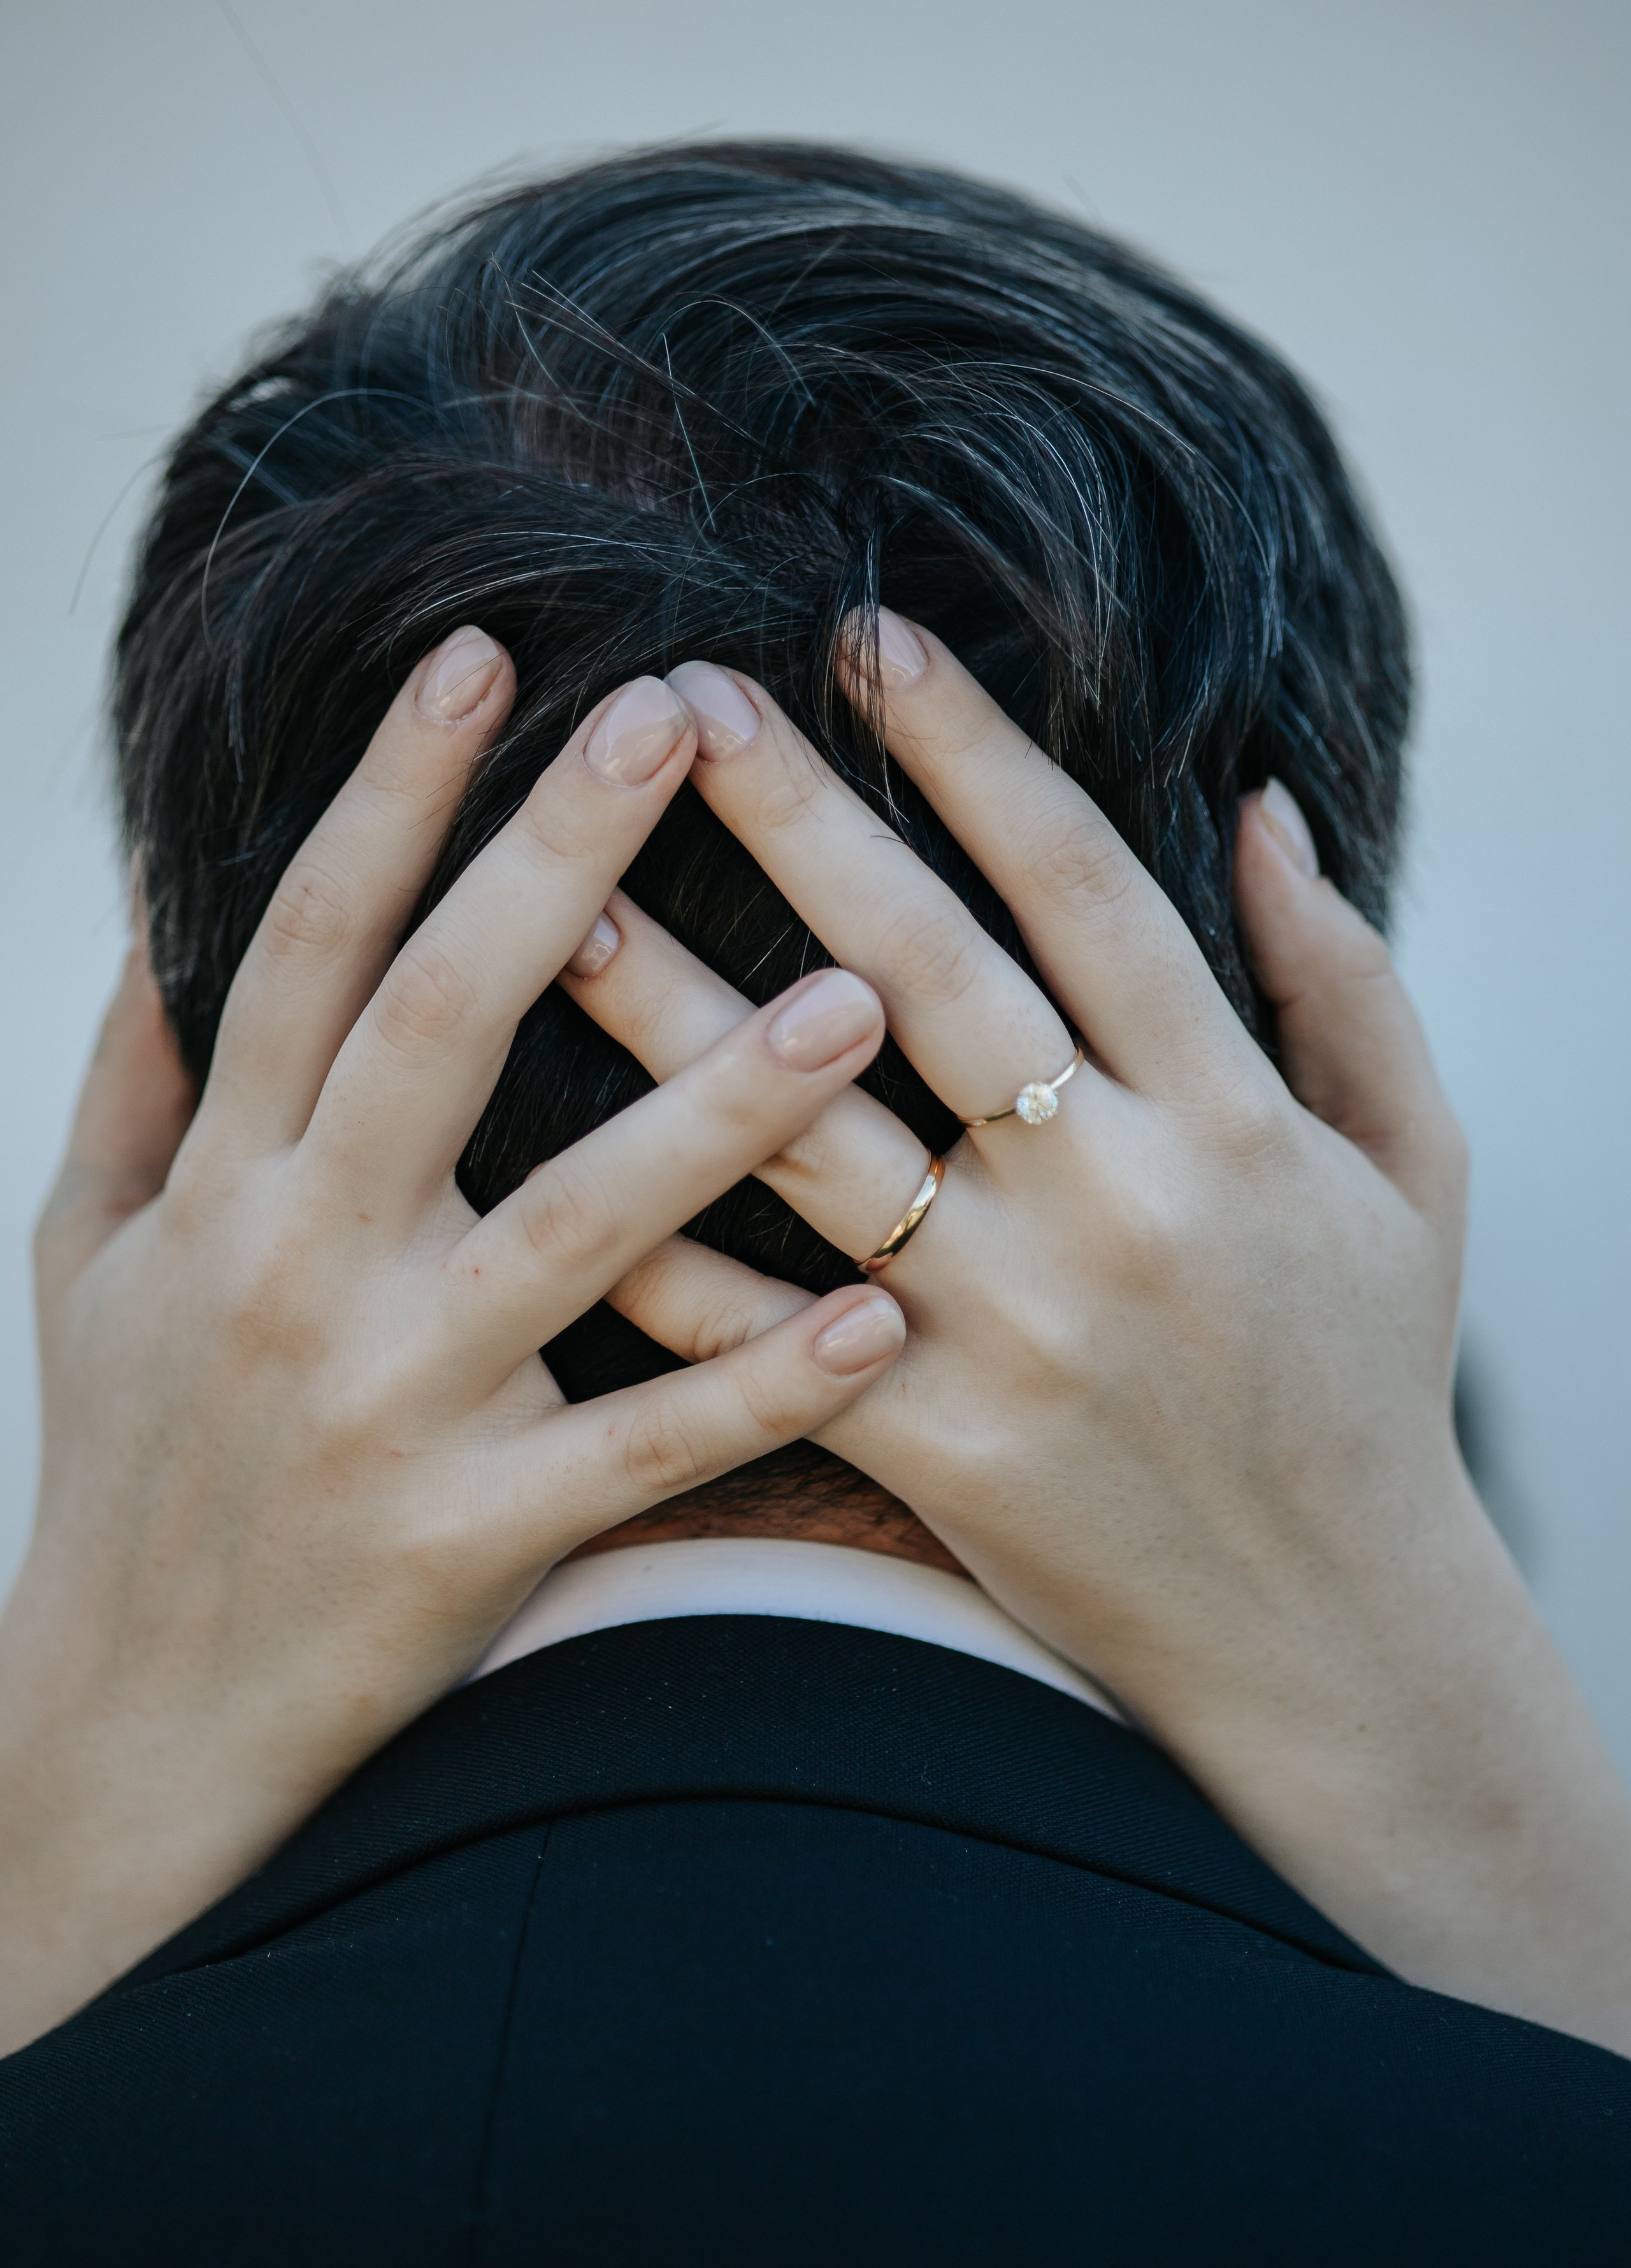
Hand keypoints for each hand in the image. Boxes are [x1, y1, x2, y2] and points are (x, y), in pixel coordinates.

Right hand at [0, 631, 904, 2055]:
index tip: (486, 658)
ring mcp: (391, 1407)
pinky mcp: (473, 1538)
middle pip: (439, 1032)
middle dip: (556, 865)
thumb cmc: (127, 1468)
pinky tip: (875, 1312)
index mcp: (225, 1186)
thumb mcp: (89, 1256)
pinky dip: (758, 1385)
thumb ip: (139, 1080)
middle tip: (680, 718)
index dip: (389, 795)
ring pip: (575, 1233)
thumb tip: (173, 907)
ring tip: (855, 998)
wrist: (128, 1731)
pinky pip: (640, 1449)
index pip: (310, 951)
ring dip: (715, 1110)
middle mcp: (301, 1271)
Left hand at [564, 619, 1630, 2054]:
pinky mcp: (934, 1447)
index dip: (970, 750)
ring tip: (557, 901)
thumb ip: (1345, 981)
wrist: (1332, 1630)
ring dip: (676, 1014)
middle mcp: (1115, 1205)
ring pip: (811, 1139)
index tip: (869, 637)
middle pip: (928, 976)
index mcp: (1232, 1118)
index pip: (1083, 888)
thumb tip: (1264, 804)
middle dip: (796, 822)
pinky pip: (762, 1333)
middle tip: (678, 698)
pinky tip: (548, 1158)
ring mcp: (1015, 1331)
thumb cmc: (1365, 1377)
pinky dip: (658, 1253)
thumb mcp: (1415, 1168)